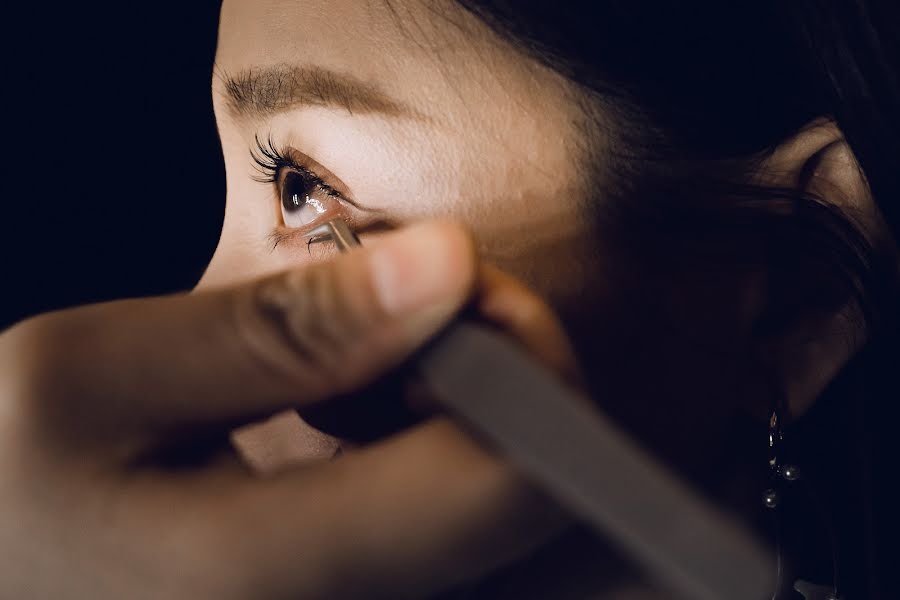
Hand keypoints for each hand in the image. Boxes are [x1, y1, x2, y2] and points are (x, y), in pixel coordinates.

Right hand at [0, 222, 579, 598]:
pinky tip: (373, 424)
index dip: (524, 360)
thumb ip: (280, 329)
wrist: (5, 561)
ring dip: (478, 413)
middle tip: (415, 310)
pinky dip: (449, 456)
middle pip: (531, 504)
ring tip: (375, 369)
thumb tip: (444, 265)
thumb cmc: (10, 486)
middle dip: (504, 377)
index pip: (514, 483)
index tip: (459, 287)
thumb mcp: (95, 377)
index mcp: (271, 578)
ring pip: (510, 521)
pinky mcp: (372, 599)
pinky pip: (466, 536)